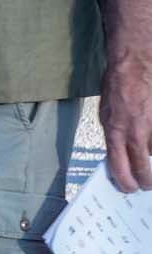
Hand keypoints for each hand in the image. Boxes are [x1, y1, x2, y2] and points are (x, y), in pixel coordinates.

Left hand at [102, 55, 151, 192]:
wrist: (134, 65)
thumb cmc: (117, 86)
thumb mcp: (106, 113)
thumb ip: (113, 133)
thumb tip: (117, 152)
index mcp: (115, 131)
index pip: (119, 165)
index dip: (124, 180)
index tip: (128, 188)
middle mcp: (135, 132)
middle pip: (143, 166)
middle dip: (145, 180)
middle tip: (146, 185)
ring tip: (151, 168)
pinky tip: (151, 147)